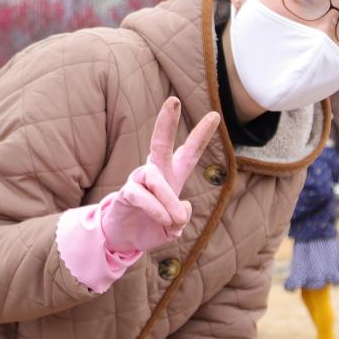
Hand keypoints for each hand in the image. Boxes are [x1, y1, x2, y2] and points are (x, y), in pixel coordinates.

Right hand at [98, 98, 221, 255]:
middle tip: (173, 100)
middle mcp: (155, 173)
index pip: (189, 153)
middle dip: (167, 122)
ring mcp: (138, 181)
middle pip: (160, 143)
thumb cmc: (151, 226)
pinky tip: (163, 221)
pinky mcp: (125, 193)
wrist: (124, 238)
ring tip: (175, 219)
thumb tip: (180, 210)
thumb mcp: (174, 227)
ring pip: (155, 178)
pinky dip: (155, 209)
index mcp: (173, 176)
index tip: (215, 115)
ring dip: (168, 200)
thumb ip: (181, 218)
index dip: (201, 135)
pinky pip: (140, 195)